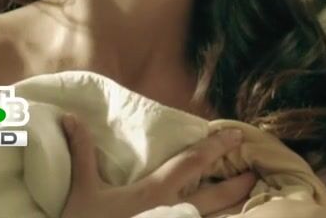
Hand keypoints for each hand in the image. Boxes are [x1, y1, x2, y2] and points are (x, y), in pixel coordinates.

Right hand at [59, 113, 256, 217]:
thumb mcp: (82, 190)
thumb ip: (83, 152)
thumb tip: (70, 117)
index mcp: (155, 192)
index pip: (193, 163)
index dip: (216, 146)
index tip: (237, 135)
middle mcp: (171, 212)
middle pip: (216, 196)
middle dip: (238, 183)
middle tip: (255, 172)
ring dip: (230, 208)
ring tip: (246, 198)